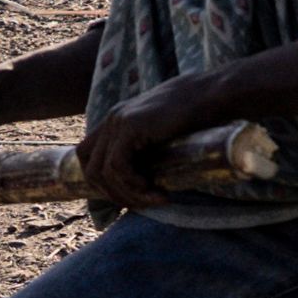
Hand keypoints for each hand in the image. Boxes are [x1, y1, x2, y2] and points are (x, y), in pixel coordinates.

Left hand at [75, 72, 226, 210]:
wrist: (209, 95)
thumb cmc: (195, 118)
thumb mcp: (161, 137)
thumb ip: (145, 151)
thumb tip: (143, 183)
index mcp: (115, 121)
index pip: (88, 157)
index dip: (103, 182)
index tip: (131, 195)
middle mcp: (112, 119)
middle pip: (90, 168)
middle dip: (112, 194)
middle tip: (142, 203)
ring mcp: (118, 121)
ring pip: (102, 172)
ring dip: (127, 194)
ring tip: (154, 199)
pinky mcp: (130, 126)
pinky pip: (116, 166)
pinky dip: (132, 184)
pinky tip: (153, 188)